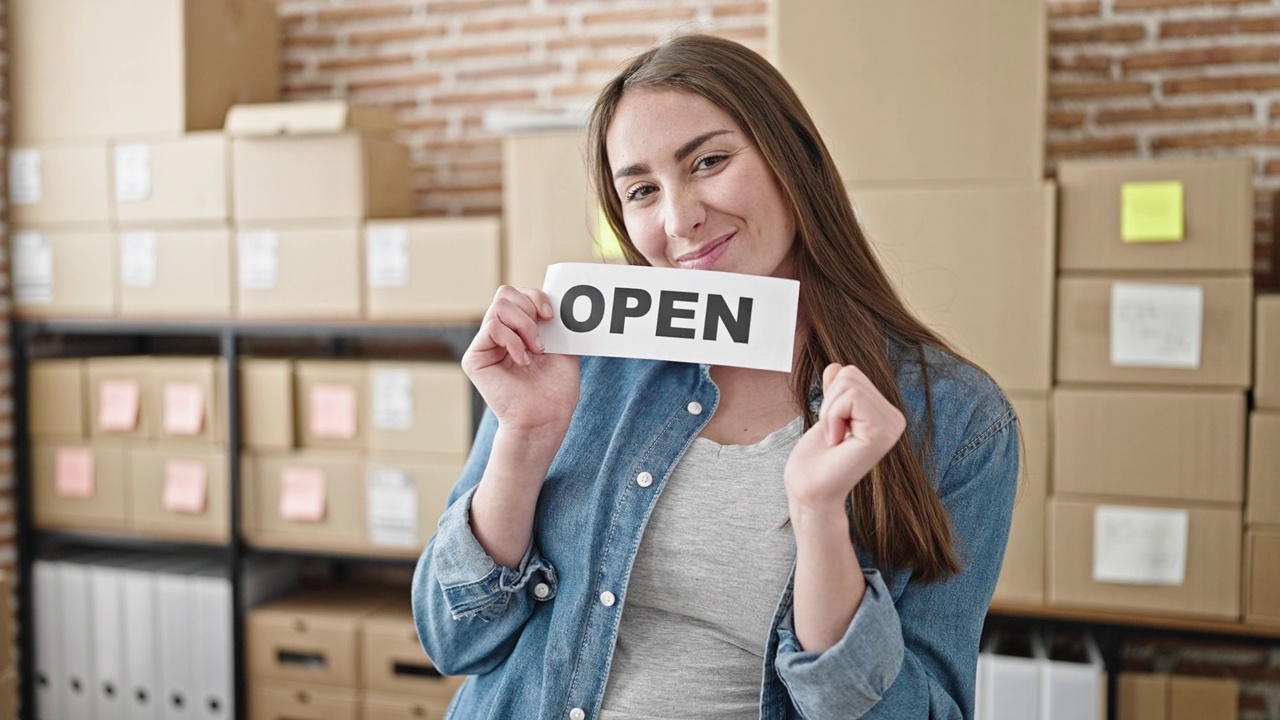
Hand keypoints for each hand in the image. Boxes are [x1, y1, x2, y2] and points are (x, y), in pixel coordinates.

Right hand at [463, 286, 579, 434]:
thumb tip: (556, 296)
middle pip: (505, 294)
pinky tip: (524, 360)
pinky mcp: (475, 358)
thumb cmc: (556, 389)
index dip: (536, 297)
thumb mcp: (563, 347)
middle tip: (542, 337)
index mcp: (519, 329)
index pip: (518, 294)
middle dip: (529, 309)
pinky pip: (492, 328)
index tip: (552, 316)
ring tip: (535, 350)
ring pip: (498, 307)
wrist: (546, 417)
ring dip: (524, 326)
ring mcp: (486, 345)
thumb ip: (556, 322)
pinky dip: (513, 341)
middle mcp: (500, 334)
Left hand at [784, 363, 905, 512]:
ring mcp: (892, 426)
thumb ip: (836, 392)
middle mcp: (895, 419)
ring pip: (848, 381)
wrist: (809, 491)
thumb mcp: (827, 415)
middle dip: (829, 402)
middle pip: (850, 373)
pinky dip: (831, 416)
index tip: (833, 428)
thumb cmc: (816, 459)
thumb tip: (836, 366)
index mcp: (885, 414)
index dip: (830, 397)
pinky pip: (848, 396)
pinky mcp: (882, 433)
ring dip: (829, 411)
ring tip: (835, 439)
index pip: (851, 373)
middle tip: (833, 435)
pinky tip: (837, 442)